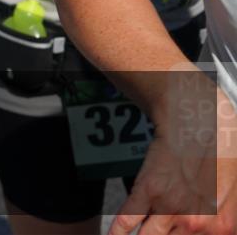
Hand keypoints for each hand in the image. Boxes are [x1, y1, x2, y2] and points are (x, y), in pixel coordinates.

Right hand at [111, 89, 236, 234]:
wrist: (198, 117)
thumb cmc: (224, 148)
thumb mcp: (236, 188)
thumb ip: (227, 214)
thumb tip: (217, 227)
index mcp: (223, 225)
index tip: (179, 232)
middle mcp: (196, 223)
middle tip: (163, 230)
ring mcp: (169, 208)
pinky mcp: (146, 190)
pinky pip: (127, 219)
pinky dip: (117, 231)